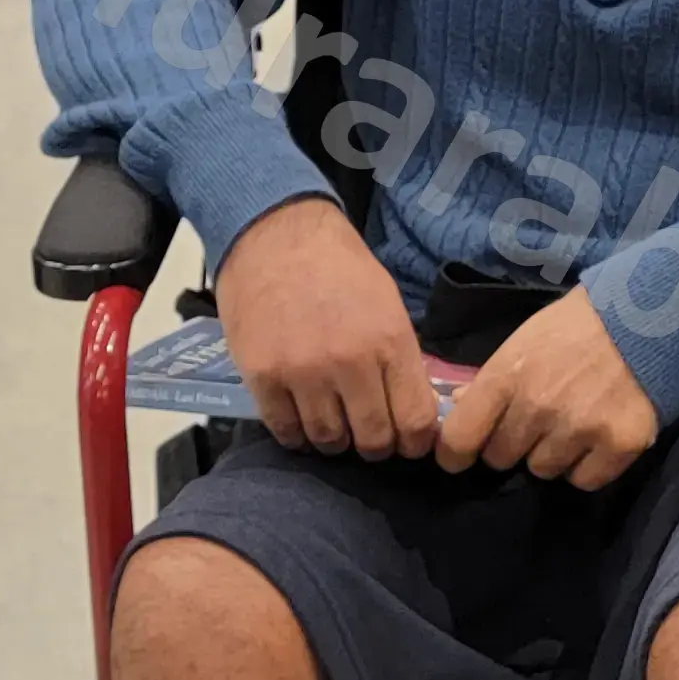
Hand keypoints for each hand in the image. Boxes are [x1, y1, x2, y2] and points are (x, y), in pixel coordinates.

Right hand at [215, 199, 439, 460]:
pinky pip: (285, 431)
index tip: (407, 442)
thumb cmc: (338, 266)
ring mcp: (303, 373)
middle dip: (375, 445)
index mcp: (390, 342)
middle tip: (368, 435)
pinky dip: (297, 434)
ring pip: (328, 440)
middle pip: (373, 440)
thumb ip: (401, 359)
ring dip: (335, 440)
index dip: (415, 442)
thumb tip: (416, 410)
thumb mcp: (388, 305)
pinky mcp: (263, 377)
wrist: (274, 234)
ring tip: (333, 424)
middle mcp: (350, 363)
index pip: (415, 421)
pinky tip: (301, 419)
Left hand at [433, 286, 658, 490]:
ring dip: (551, 454)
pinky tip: (595, 438)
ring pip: (542, 471)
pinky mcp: (618, 446)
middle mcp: (538, 407)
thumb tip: (464, 406)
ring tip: (571, 425)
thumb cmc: (578, 326)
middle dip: (512, 444)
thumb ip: (494, 378)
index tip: (460, 456)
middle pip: (500, 458)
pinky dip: (587, 466)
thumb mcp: (524, 340)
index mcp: (508, 377)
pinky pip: (583, 480)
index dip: (454, 453)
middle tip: (534, 424)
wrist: (648, 316)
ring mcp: (579, 429)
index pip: (460, 438)